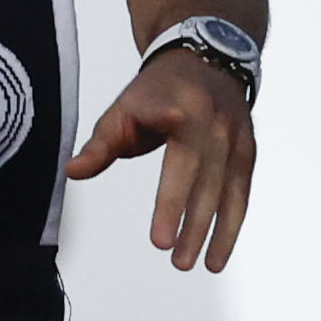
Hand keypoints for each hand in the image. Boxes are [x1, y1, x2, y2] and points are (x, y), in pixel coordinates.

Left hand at [69, 41, 254, 270]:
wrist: (206, 55)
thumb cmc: (157, 89)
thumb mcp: (124, 109)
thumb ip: (101, 144)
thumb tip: (72, 173)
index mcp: (185, 113)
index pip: (179, 166)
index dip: (170, 204)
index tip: (159, 240)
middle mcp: (218, 127)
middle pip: (207, 185)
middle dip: (193, 226)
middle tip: (177, 262)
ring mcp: (238, 139)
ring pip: (229, 193)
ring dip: (218, 233)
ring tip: (203, 265)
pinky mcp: (248, 151)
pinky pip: (242, 193)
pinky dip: (233, 224)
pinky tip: (219, 253)